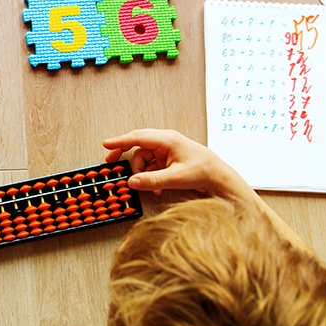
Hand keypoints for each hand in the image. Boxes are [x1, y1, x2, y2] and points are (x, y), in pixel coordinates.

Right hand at [102, 128, 250, 198]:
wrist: (219, 177)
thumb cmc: (202, 172)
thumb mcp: (175, 178)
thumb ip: (151, 180)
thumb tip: (131, 182)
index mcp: (167, 140)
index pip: (138, 137)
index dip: (120, 141)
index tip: (105, 144)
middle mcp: (165, 141)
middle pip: (138, 145)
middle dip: (125, 155)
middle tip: (111, 162)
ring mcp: (167, 150)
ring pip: (144, 158)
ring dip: (143, 173)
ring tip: (150, 187)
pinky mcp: (169, 159)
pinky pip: (152, 165)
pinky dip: (151, 176)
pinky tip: (157, 188)